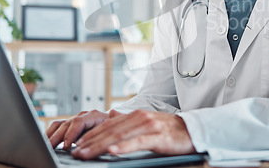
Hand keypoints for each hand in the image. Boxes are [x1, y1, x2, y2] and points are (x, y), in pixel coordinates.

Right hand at [46, 110, 108, 148]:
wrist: (114, 124)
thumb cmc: (113, 130)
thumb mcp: (111, 133)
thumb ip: (101, 137)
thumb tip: (90, 145)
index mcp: (95, 116)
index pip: (79, 122)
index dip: (71, 134)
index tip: (65, 145)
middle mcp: (84, 115)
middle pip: (67, 124)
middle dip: (57, 137)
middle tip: (50, 148)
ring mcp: (76, 118)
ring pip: (59, 124)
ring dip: (51, 135)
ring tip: (45, 146)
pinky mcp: (71, 124)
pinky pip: (57, 127)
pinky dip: (50, 134)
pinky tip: (46, 142)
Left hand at [72, 109, 195, 159]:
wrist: (193, 129)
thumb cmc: (169, 130)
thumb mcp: (146, 122)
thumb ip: (128, 122)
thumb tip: (111, 117)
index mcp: (134, 115)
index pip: (107, 126)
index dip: (90, 135)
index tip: (76, 144)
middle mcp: (139, 118)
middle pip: (110, 131)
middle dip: (90, 142)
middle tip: (75, 152)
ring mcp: (148, 126)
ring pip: (120, 136)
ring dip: (100, 146)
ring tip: (86, 153)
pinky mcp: (158, 136)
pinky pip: (138, 142)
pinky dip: (124, 147)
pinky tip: (112, 152)